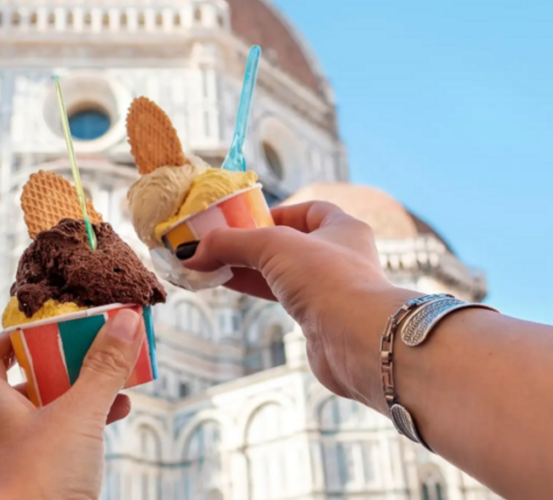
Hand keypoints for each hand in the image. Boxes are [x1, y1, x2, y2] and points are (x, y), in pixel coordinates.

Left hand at [0, 309, 145, 499]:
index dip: (19, 338)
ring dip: (74, 409)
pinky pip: (45, 457)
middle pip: (21, 388)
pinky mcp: (20, 493)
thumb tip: (124, 321)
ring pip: (37, 425)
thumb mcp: (77, 416)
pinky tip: (101, 445)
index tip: (55, 331)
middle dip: (63, 373)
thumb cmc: (32, 481)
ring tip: (117, 400)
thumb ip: (103, 369)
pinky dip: (73, 443)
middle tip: (98, 362)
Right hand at [182, 202, 414, 407]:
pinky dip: (255, 290)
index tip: (244, 220)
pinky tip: (229, 286)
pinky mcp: (318, 320)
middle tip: (215, 245)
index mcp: (343, 228)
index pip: (307, 211)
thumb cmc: (328, 280)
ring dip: (248, 269)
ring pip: (281, 273)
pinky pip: (280, 298)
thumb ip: (231, 243)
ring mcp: (330, 290)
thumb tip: (192, 252)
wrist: (359, 341)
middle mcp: (340, 256)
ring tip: (210, 266)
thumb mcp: (273, 246)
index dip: (275, 212)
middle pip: (287, 243)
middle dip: (250, 243)